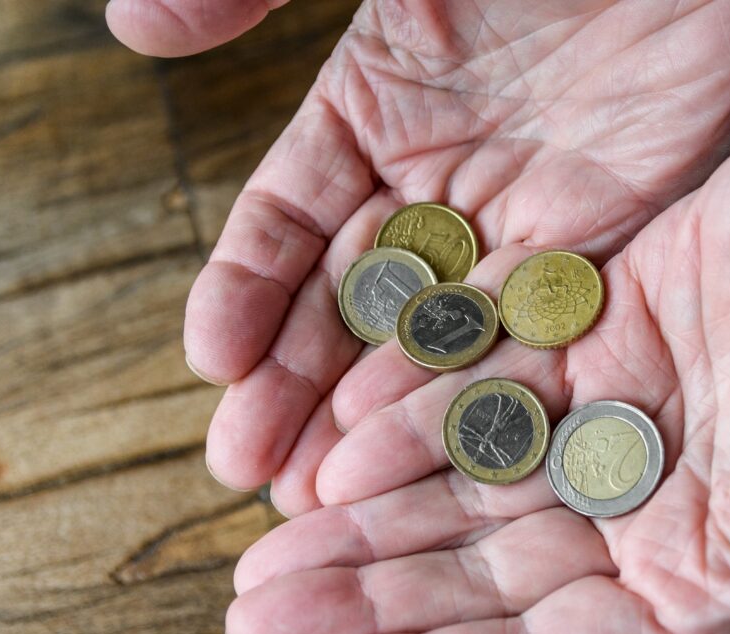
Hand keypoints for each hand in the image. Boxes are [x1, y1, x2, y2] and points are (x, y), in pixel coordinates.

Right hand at [106, 0, 729, 515]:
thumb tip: (124, 22)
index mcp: (371, 108)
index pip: (286, 222)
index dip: (244, 292)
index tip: (212, 365)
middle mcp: (438, 176)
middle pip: (352, 300)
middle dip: (298, 386)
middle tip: (255, 471)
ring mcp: (520, 211)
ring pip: (433, 330)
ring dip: (377, 412)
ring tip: (324, 490)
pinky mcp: (605, 234)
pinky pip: (526, 322)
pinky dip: (478, 380)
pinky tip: (425, 442)